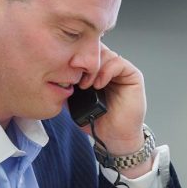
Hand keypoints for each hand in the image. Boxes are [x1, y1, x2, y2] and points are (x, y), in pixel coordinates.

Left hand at [77, 43, 150, 174]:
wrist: (114, 137)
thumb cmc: (98, 121)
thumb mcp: (75, 101)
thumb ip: (68, 86)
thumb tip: (53, 75)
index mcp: (96, 72)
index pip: (86, 53)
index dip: (76, 57)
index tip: (64, 67)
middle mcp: (109, 68)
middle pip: (96, 50)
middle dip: (84, 60)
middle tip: (74, 73)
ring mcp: (121, 71)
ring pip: (106, 54)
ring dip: (94, 68)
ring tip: (86, 85)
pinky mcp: (133, 76)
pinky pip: (119, 62)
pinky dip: (106, 71)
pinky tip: (98, 84)